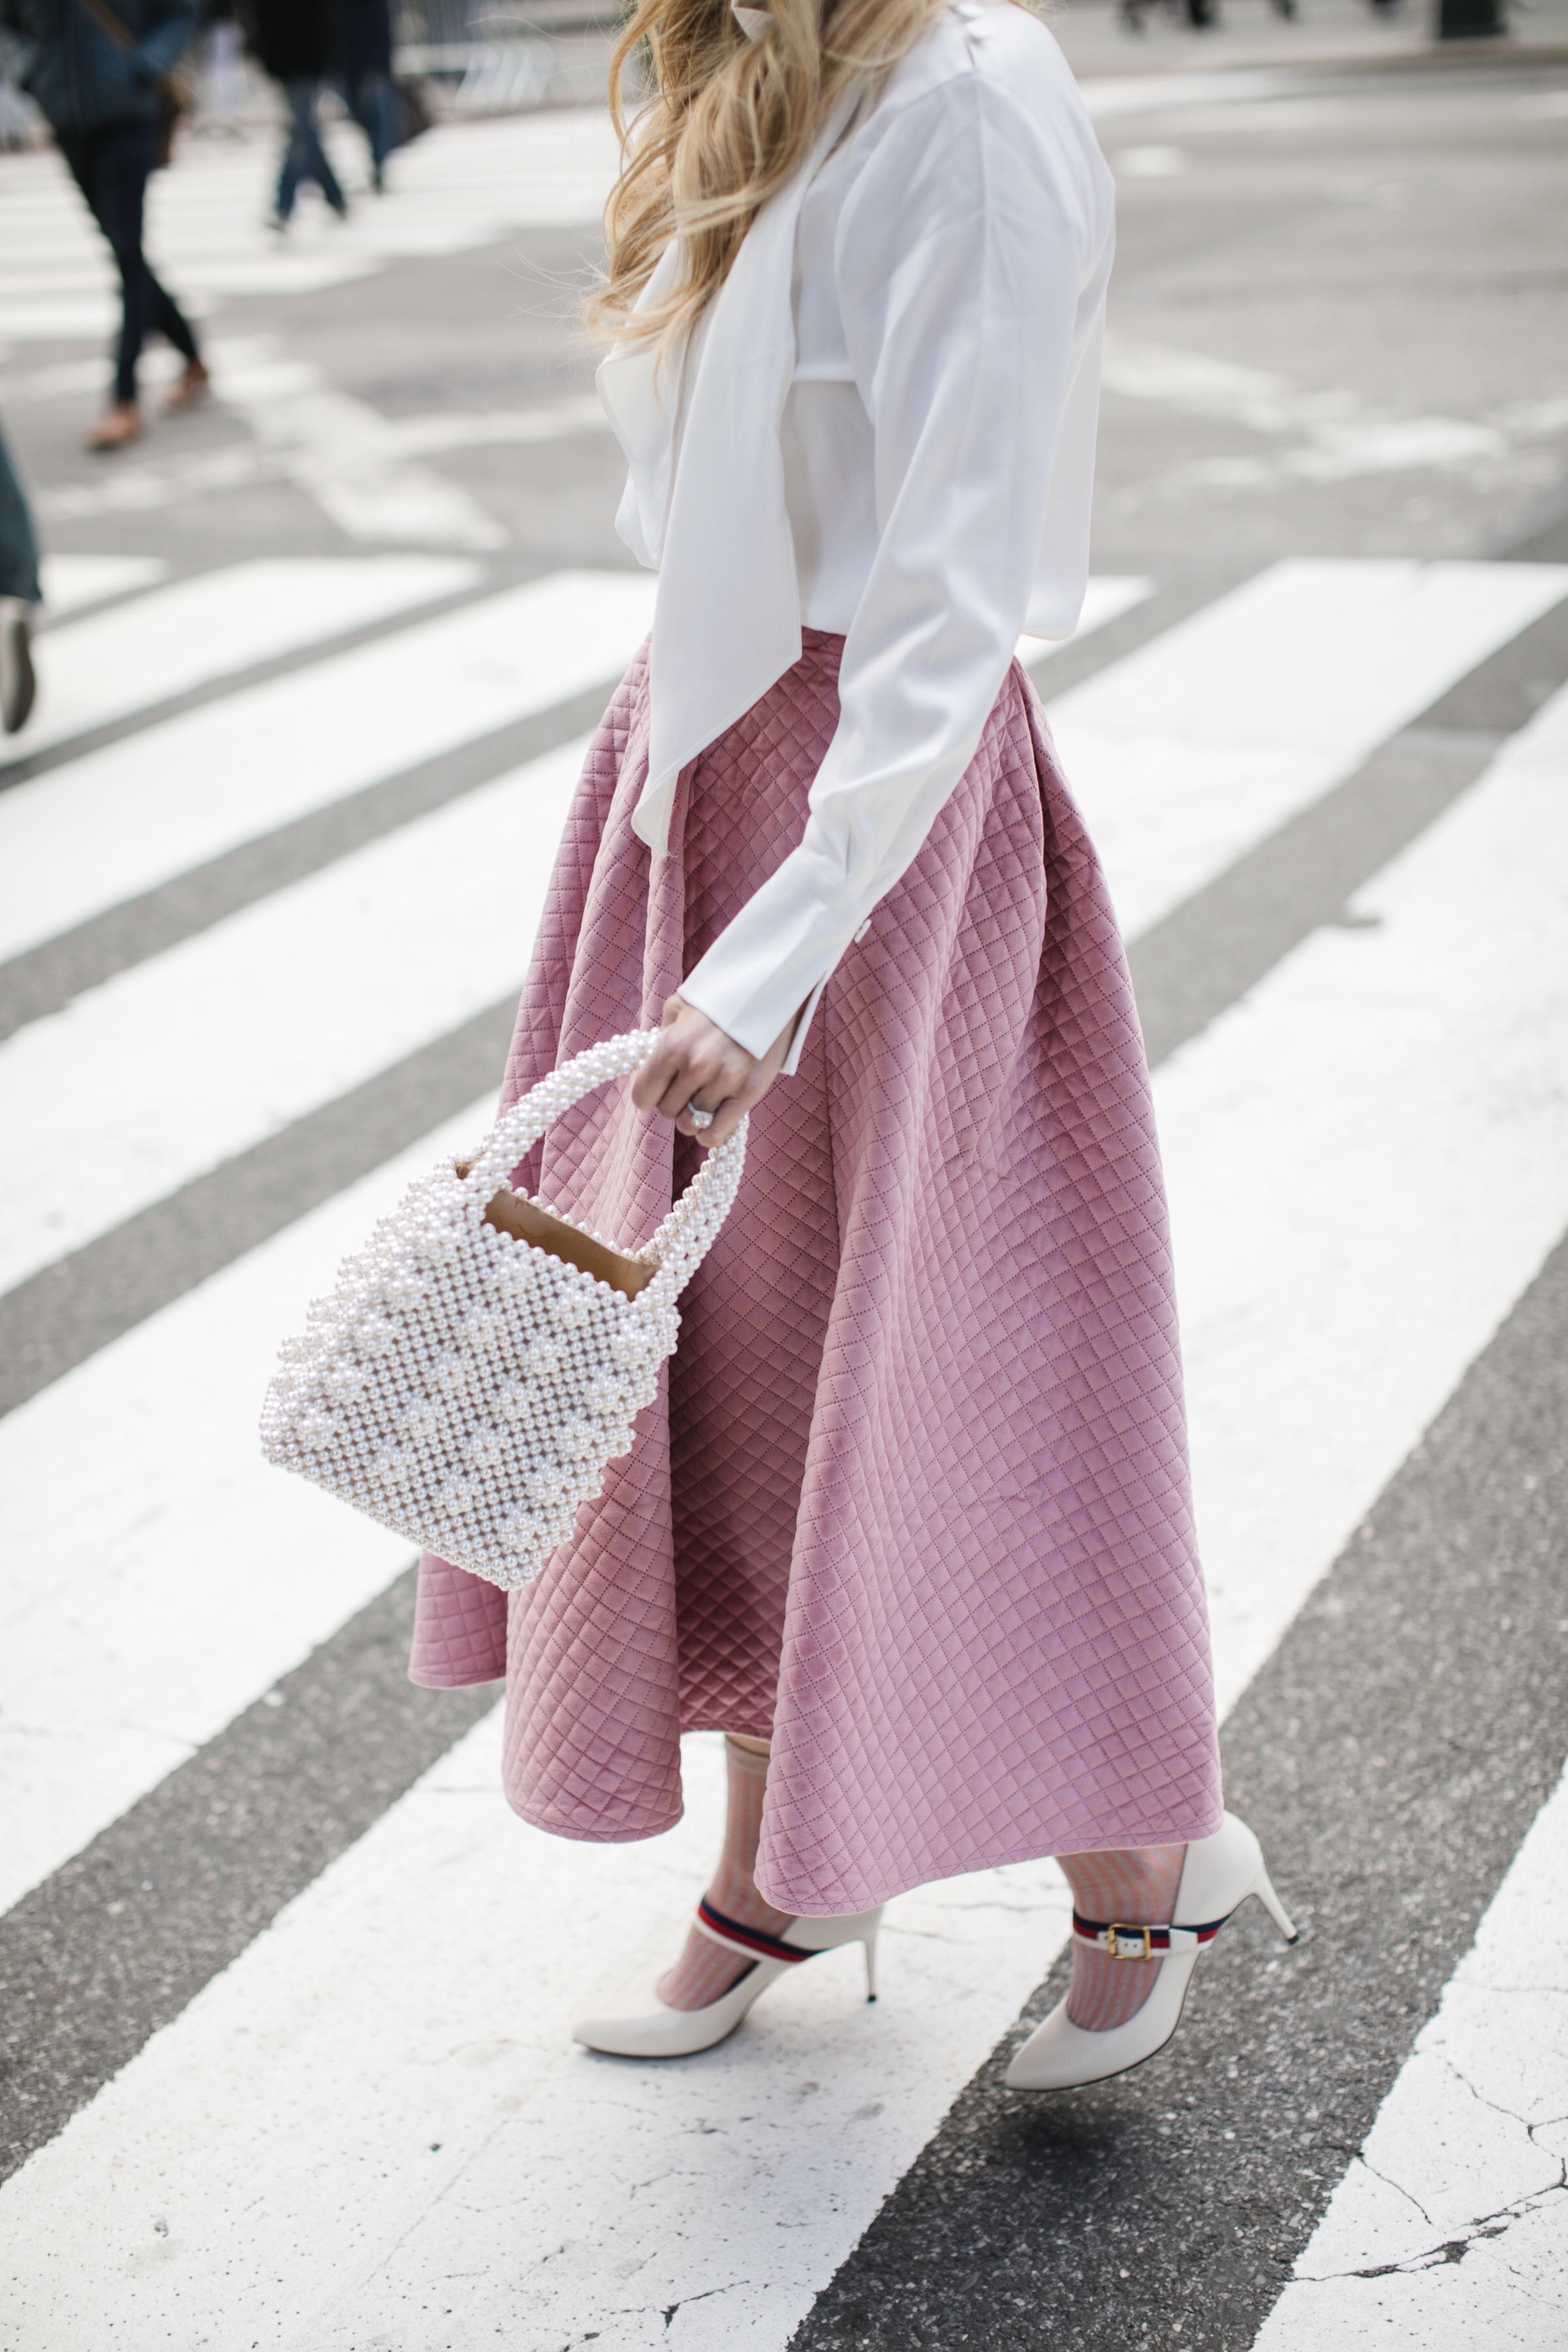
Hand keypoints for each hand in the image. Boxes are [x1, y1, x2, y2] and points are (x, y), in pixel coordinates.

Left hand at [631, 993, 794, 1146]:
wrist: (772, 991)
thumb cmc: (723, 999)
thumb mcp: (682, 1005)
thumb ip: (663, 1035)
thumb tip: (651, 1065)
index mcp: (672, 1044)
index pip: (643, 1096)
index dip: (650, 1095)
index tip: (660, 1090)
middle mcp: (696, 1065)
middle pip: (668, 1111)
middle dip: (675, 1103)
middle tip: (689, 1089)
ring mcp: (724, 1081)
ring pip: (691, 1123)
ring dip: (696, 1115)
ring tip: (706, 1097)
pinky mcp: (749, 1093)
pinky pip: (715, 1135)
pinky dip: (710, 1134)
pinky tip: (712, 1123)